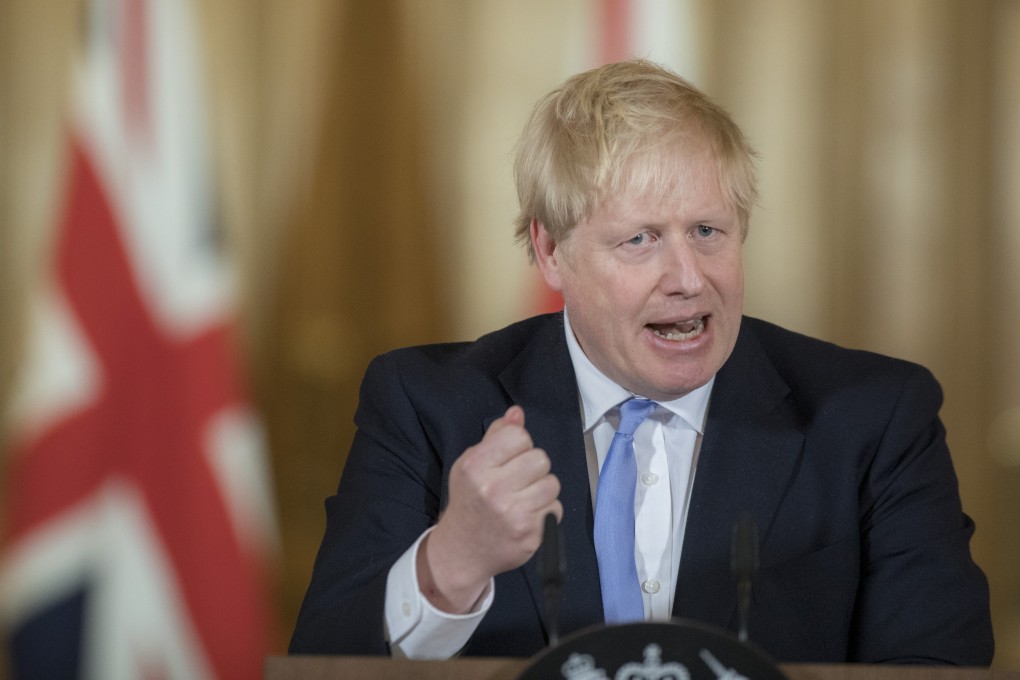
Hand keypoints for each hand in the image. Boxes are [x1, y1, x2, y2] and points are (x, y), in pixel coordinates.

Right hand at [418, 406, 561, 612]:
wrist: (463, 550)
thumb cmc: (470, 501)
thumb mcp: (472, 464)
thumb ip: (496, 436)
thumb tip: (517, 413)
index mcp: (475, 466)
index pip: (518, 436)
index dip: (519, 445)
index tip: (509, 458)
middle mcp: (493, 489)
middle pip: (540, 458)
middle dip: (533, 467)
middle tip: (517, 480)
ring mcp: (513, 513)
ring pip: (552, 483)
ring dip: (542, 489)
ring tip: (523, 498)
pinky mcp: (530, 533)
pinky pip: (556, 507)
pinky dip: (545, 511)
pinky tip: (527, 515)